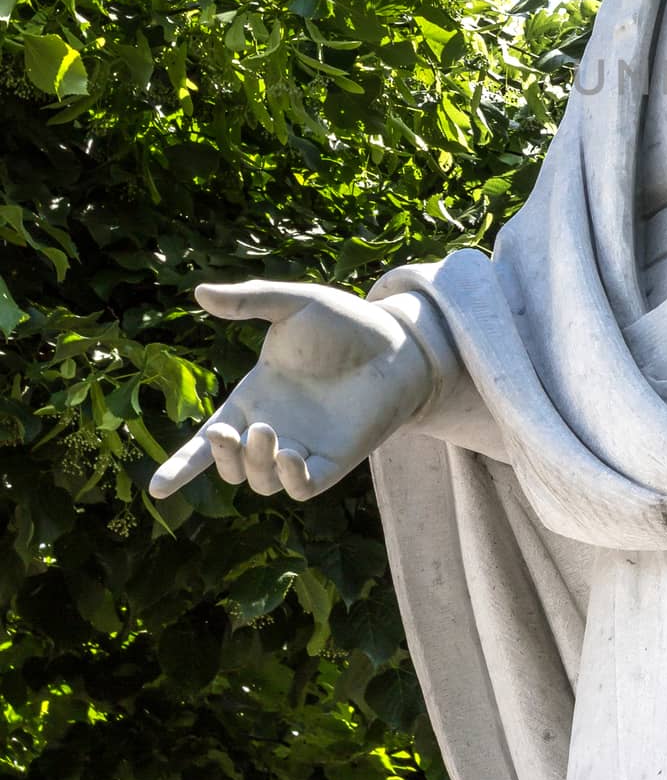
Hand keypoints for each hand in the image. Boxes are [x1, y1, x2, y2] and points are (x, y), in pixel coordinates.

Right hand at [149, 280, 431, 501]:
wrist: (396, 341)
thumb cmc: (344, 323)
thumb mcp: (294, 304)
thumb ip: (250, 300)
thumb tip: (200, 292)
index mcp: (253, 399)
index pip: (207, 440)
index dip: (181, 465)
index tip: (156, 488)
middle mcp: (273, 429)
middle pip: (230, 465)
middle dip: (220, 457)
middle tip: (233, 431)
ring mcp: (302, 447)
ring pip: (261, 480)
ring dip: (254, 464)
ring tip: (267, 432)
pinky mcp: (333, 460)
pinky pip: (302, 487)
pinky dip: (291, 479)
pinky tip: (291, 456)